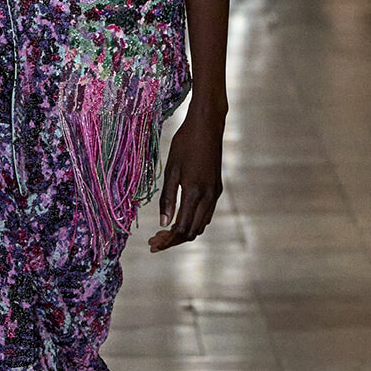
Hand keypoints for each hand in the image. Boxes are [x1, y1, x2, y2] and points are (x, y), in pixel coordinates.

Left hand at [148, 116, 223, 251]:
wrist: (207, 126)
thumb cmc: (185, 143)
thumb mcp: (172, 170)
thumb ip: (168, 198)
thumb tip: (163, 223)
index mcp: (195, 192)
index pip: (181, 228)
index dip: (167, 240)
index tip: (152, 244)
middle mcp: (209, 196)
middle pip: (192, 231)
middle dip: (173, 240)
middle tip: (154, 242)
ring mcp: (215, 193)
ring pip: (201, 225)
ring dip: (183, 232)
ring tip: (164, 233)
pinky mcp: (217, 188)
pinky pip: (206, 214)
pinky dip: (193, 222)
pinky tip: (179, 218)